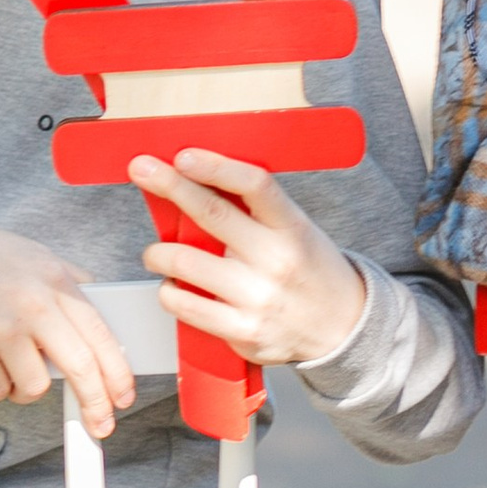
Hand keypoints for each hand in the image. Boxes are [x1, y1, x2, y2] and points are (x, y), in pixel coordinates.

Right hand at [0, 205, 134, 438]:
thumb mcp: (30, 254)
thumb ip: (67, 279)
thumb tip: (100, 307)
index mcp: (54, 280)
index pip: (101, 335)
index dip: (118, 373)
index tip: (122, 396)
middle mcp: (32, 305)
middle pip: (81, 369)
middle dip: (96, 404)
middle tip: (100, 423)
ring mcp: (1, 329)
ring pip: (36, 387)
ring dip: (27, 387)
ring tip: (12, 365)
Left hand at [130, 150, 369, 367]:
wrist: (343, 330)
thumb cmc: (310, 271)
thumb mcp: (296, 232)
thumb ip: (254, 213)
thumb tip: (194, 183)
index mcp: (293, 228)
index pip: (254, 185)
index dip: (215, 166)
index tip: (184, 155)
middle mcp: (276, 261)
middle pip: (212, 215)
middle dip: (170, 186)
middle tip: (142, 170)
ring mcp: (258, 299)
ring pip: (185, 262)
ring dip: (157, 253)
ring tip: (156, 253)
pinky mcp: (242, 332)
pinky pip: (185, 306)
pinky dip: (169, 292)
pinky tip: (174, 287)